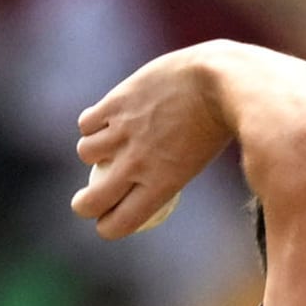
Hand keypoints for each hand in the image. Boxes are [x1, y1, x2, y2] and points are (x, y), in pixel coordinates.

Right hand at [71, 44, 234, 239]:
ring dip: (94, 152)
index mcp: (161, 185)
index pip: (118, 223)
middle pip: (89, 202)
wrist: (221, 79)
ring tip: (111, 143)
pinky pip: (87, 123)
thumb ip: (167, 174)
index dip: (108, 226)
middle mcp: (136, 163)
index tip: (108, 220)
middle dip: (84, 206)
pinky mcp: (116, 103)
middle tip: (87, 201)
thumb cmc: (221, 120)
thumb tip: (150, 185)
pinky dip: (94, 123)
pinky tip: (109, 118)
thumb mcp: (197, 160)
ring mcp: (123, 132)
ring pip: (85, 154)